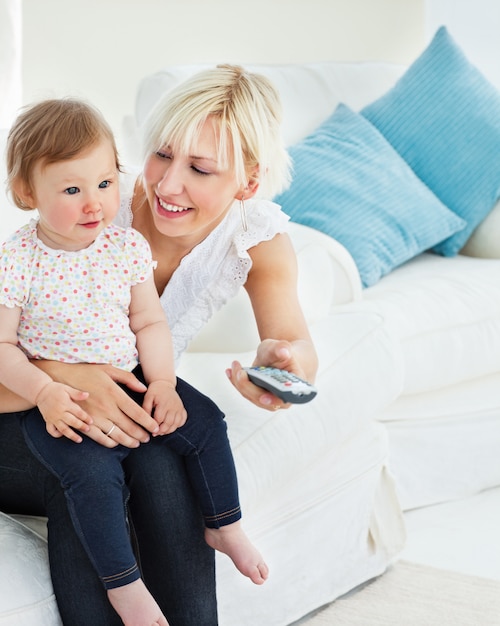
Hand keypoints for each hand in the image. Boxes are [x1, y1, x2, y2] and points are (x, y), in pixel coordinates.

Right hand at [35, 362, 159, 447]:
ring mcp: (94, 416)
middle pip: (129, 426)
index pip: (136, 412)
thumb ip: (128, 379)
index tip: (155, 428)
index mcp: (114, 393)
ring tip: (136, 443)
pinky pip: (99, 438)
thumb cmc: (87, 372)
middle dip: (141, 435)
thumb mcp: (109, 369)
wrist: (61, 377)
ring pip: (116, 435)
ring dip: (128, 441)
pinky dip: (110, 443)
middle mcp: (106, 407)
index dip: (148, 423)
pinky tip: (117, 443)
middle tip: (148, 438)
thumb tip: (143, 389)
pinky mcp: (84, 422)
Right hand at [36, 381, 92, 442]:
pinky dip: (56, 434)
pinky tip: (63, 435)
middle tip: (88, 429)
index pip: (78, 413)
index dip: (85, 418)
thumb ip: (77, 393)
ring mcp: (53, 418)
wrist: (40, 392)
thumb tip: (87, 395)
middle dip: (81, 426)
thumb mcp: (67, 389)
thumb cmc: (56, 389)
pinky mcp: (48, 421)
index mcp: (65, 404)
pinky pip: (51, 430)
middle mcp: (59, 412)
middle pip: (72, 422)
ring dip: (71, 435)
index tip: (91, 422)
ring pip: (63, 429)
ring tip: (79, 440)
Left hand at [143, 380, 186, 434]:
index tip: (150, 430)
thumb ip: (145, 409)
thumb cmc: (155, 391)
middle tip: (155, 433)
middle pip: (169, 423)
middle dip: (162, 431)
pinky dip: (178, 425)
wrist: (164, 383)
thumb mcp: (147, 398)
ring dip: (169, 430)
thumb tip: (145, 421)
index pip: (159, 419)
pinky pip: (183, 420)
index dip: (154, 427)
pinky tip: (170, 426)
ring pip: (176, 424)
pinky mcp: (182, 409)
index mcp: (164, 403)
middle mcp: (173, 406)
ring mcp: (179, 408)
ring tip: (162, 431)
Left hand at [226, 340, 301, 410]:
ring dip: (239, 382)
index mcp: (295, 387)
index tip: (263, 397)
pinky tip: (230, 372)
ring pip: (252, 396)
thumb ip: (282, 348)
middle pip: (264, 399)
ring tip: (235, 366)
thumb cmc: (282, 353)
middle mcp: (283, 396)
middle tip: (240, 372)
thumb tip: (284, 351)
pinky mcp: (258, 396)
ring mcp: (269, 398)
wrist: (278, 356)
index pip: (286, 397)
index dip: (275, 400)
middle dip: (249, 387)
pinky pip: (245, 392)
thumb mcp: (281, 346)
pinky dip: (236, 382)